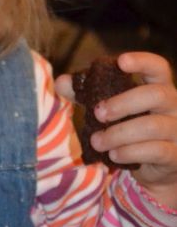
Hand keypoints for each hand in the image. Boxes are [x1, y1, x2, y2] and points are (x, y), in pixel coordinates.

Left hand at [59, 52, 176, 207]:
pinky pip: (155, 151)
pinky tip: (113, 155)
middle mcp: (174, 106)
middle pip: (156, 95)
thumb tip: (62, 82)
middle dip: (123, 103)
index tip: (121, 62)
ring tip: (97, 141)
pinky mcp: (174, 154)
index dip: (142, 61)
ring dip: (119, 134)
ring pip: (152, 126)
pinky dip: (129, 153)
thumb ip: (85, 93)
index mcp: (159, 87)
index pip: (158, 67)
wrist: (153, 165)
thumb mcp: (108, 107)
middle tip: (97, 113)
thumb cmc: (130, 126)